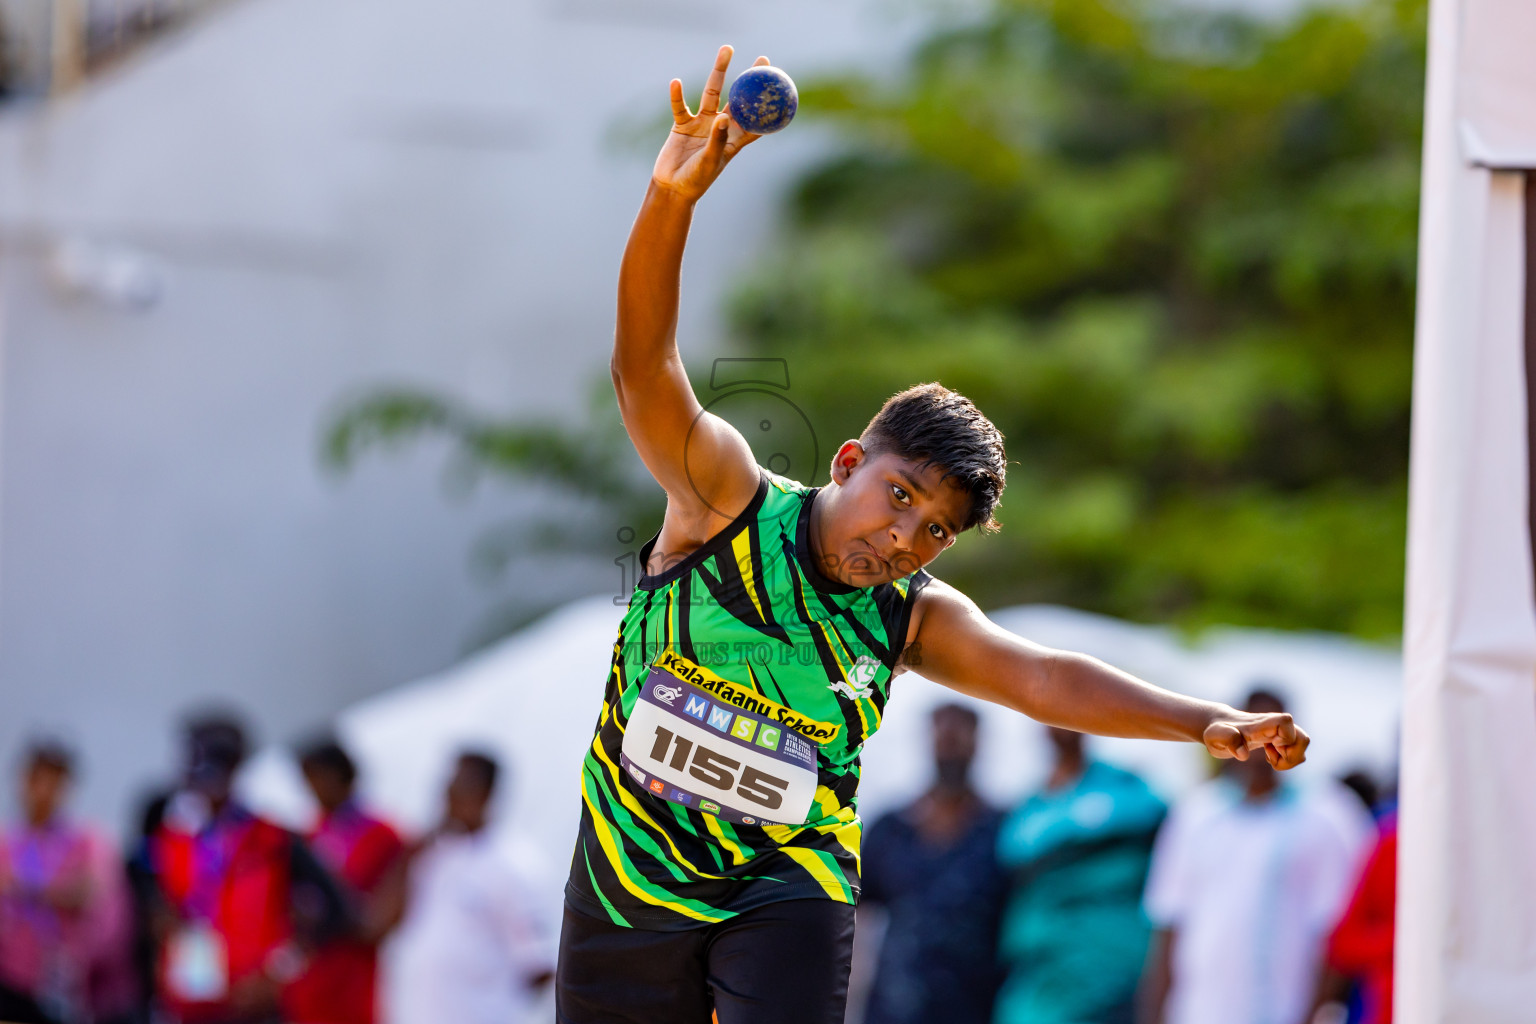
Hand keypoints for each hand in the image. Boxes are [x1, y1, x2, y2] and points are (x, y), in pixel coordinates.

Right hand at [652, 45, 766, 200]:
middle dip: (748, 79)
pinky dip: (677, 96)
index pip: (756, 118)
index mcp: (734, 139)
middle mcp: (720, 127)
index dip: (768, 102)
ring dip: (719, 71)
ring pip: (712, 92)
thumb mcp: (710, 161)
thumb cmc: (697, 180)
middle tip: (762, 59)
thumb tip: (724, 116)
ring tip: (727, 50)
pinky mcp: (682, 125)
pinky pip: (680, 106)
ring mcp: (701, 124)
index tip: (779, 85)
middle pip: (738, 98)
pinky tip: (676, 83)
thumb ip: (717, 139)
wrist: (673, 188)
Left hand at [1202, 709, 1308, 769]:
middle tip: (1270, 758)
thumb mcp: (1215, 737)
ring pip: (1302, 745)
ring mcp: (1279, 733)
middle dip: (1292, 756)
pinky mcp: (1280, 741)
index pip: (1285, 721)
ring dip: (1290, 759)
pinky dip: (1287, 759)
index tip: (1270, 747)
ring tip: (1270, 758)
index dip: (1285, 738)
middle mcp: (1274, 726)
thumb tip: (1243, 754)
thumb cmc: (1217, 732)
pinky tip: (1270, 757)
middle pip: (1303, 738)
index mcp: (1261, 724)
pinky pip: (1296, 751)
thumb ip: (1228, 740)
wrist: (1218, 727)